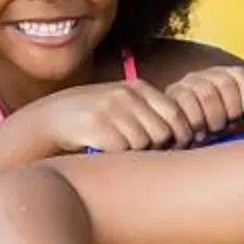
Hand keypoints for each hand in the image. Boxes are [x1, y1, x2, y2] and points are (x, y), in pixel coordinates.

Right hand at [21, 79, 204, 155]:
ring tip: (119, 146)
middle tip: (144, 152)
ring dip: (136, 152)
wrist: (53, 118)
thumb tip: (191, 137)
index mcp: (138, 88)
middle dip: (158, 147)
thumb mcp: (125, 105)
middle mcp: (126, 95)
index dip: (181, 134)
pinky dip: (117, 155)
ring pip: (144, 143)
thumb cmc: (97, 118)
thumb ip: (153, 114)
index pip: (176, 113)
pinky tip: (104, 149)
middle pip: (163, 132)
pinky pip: (123, 150)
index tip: (176, 147)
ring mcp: (111, 108)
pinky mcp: (97, 125)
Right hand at [160, 63, 243, 140]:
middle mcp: (200, 77)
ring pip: (206, 93)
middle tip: (224, 128)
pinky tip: (193, 136)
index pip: (238, 74)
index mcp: (219, 78)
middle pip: (223, 84)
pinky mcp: (168, 98)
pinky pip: (186, 105)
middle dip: (228, 110)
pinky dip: (193, 124)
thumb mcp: (228, 128)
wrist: (174, 144)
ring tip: (207, 134)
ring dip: (211, 119)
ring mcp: (183, 85)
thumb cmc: (207, 139)